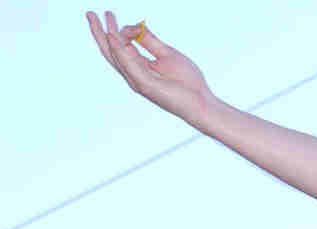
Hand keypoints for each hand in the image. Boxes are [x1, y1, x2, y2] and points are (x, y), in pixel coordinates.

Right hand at [87, 11, 214, 120]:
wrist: (202, 102)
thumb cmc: (187, 82)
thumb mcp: (168, 54)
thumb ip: (150, 41)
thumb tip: (135, 26)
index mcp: (140, 67)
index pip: (120, 46)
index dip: (114, 29)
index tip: (109, 13)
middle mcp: (134, 74)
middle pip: (110, 51)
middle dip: (99, 32)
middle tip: (89, 14)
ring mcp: (137, 80)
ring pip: (115, 56)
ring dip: (105, 37)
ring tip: (97, 19)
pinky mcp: (145, 85)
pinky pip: (128, 64)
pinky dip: (119, 49)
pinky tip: (113, 35)